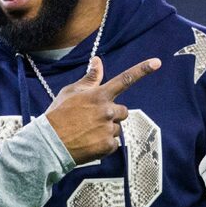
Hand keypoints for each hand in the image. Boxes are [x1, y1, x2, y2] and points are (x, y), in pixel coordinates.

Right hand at [45, 56, 160, 164]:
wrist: (48, 144)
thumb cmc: (57, 115)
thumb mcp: (71, 92)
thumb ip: (89, 79)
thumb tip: (98, 61)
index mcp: (99, 95)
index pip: (125, 79)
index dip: (142, 70)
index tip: (157, 62)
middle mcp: (108, 110)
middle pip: (123, 111)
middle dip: (112, 115)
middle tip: (92, 120)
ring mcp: (109, 129)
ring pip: (117, 128)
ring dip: (107, 130)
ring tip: (87, 132)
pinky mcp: (108, 145)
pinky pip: (114, 143)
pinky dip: (104, 144)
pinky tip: (89, 143)